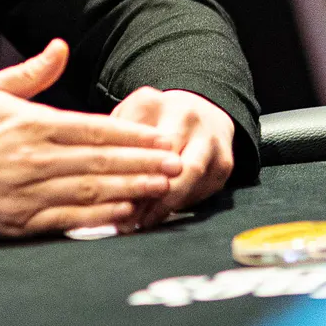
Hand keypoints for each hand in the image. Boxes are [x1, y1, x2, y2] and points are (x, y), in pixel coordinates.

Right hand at [0, 40, 183, 237]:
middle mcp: (34, 159)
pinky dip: (99, 218)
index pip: (93, 129)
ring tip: (163, 188)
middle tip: (177, 164)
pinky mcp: (18, 223)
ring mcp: (27, 193)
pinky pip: (68, 221)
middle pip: (100, 162)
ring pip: (90, 192)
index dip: (132, 135)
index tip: (161, 137)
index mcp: (30, 124)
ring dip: (130, 189)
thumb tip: (61, 46)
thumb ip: (31, 72)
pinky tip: (125, 215)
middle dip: (143, 163)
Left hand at [109, 87, 235, 228]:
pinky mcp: (225, 162)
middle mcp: (187, 116)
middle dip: (148, 193)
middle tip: (128, 219)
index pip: (137, 142)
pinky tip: (163, 214)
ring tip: (144, 222)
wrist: (202, 108)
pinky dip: (181, 204)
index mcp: (153, 103)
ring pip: (190, 177)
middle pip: (167, 159)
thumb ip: (115, 142)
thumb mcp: (127, 118)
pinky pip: (202, 190)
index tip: (111, 197)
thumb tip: (101, 182)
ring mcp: (210, 139)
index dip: (126, 172)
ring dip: (165, 205)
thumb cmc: (155, 118)